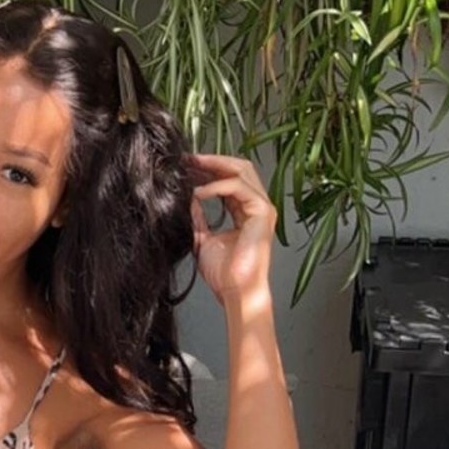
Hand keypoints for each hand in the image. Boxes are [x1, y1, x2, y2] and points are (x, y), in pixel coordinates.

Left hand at [189, 153, 277, 304]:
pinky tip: (197, 192)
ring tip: (191, 167)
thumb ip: (198, 217)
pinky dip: (216, 185)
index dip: (208, 169)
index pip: (230, 179)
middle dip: (213, 160)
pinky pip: (238, 187)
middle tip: (188, 158)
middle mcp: (257, 206)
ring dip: (214, 166)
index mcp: (245, 212)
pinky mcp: (262, 212)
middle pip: (239, 168)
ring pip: (242, 170)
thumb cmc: (223, 273)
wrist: (235, 290)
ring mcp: (262, 208)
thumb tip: (187, 198)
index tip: (185, 165)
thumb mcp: (202, 238)